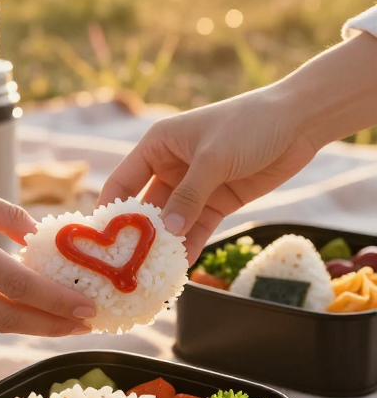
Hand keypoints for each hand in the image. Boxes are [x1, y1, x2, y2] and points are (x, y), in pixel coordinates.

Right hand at [0, 139, 94, 335]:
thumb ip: (8, 216)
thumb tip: (42, 240)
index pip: (17, 285)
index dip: (57, 302)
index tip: (88, 308)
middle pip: (7, 317)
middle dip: (51, 326)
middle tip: (86, 325)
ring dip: (31, 326)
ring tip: (65, 322)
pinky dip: (4, 315)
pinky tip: (28, 309)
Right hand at [99, 85, 316, 263]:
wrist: (298, 122)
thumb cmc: (248, 125)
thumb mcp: (214, 158)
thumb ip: (189, 196)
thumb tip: (167, 232)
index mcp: (158, 145)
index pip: (123, 182)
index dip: (110, 210)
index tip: (100, 242)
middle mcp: (170, 166)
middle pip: (146, 207)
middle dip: (138, 236)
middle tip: (126, 267)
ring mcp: (194, 187)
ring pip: (172, 222)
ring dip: (165, 246)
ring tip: (152, 275)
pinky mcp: (218, 201)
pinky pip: (197, 228)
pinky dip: (190, 246)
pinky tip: (181, 268)